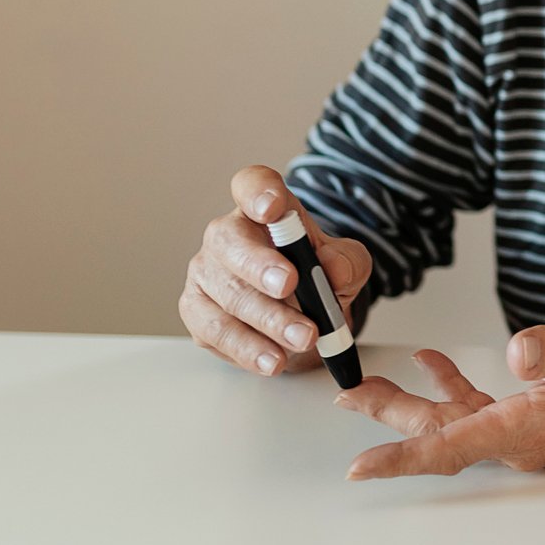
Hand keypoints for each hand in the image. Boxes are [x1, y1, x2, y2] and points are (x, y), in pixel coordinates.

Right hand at [178, 165, 371, 377]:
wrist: (303, 315)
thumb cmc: (316, 275)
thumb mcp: (346, 265)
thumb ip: (346, 262)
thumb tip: (334, 268)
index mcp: (262, 209)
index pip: (251, 185)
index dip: (258, 193)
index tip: (273, 210)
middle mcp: (226, 236)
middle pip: (230, 242)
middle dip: (260, 266)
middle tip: (291, 284)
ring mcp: (206, 274)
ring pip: (227, 294)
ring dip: (266, 319)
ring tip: (302, 337)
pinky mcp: (198, 313)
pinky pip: (218, 332)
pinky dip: (249, 349)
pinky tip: (273, 359)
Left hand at [332, 317, 544, 478]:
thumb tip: (516, 354)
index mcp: (527, 427)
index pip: (452, 447)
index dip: (401, 459)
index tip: (359, 469)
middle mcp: (517, 438)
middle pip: (438, 434)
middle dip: (387, 419)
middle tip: (345, 397)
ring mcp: (520, 430)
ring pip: (450, 421)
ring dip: (408, 403)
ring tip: (366, 387)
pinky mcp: (525, 416)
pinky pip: (474, 407)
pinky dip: (448, 384)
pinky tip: (430, 364)